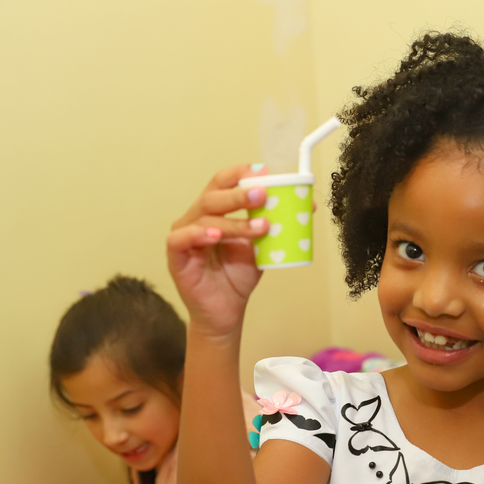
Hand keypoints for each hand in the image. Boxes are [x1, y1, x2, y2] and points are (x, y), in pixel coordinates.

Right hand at [167, 164, 271, 336]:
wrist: (226, 312)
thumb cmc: (238, 276)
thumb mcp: (262, 247)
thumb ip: (276, 225)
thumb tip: (307, 206)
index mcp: (215, 211)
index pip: (223, 183)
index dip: (240, 174)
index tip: (263, 171)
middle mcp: (196, 218)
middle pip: (213, 196)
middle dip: (239, 193)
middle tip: (263, 194)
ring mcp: (183, 236)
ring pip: (205, 217)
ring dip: (234, 221)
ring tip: (260, 227)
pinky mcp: (175, 256)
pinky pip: (181, 239)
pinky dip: (198, 234)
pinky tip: (216, 236)